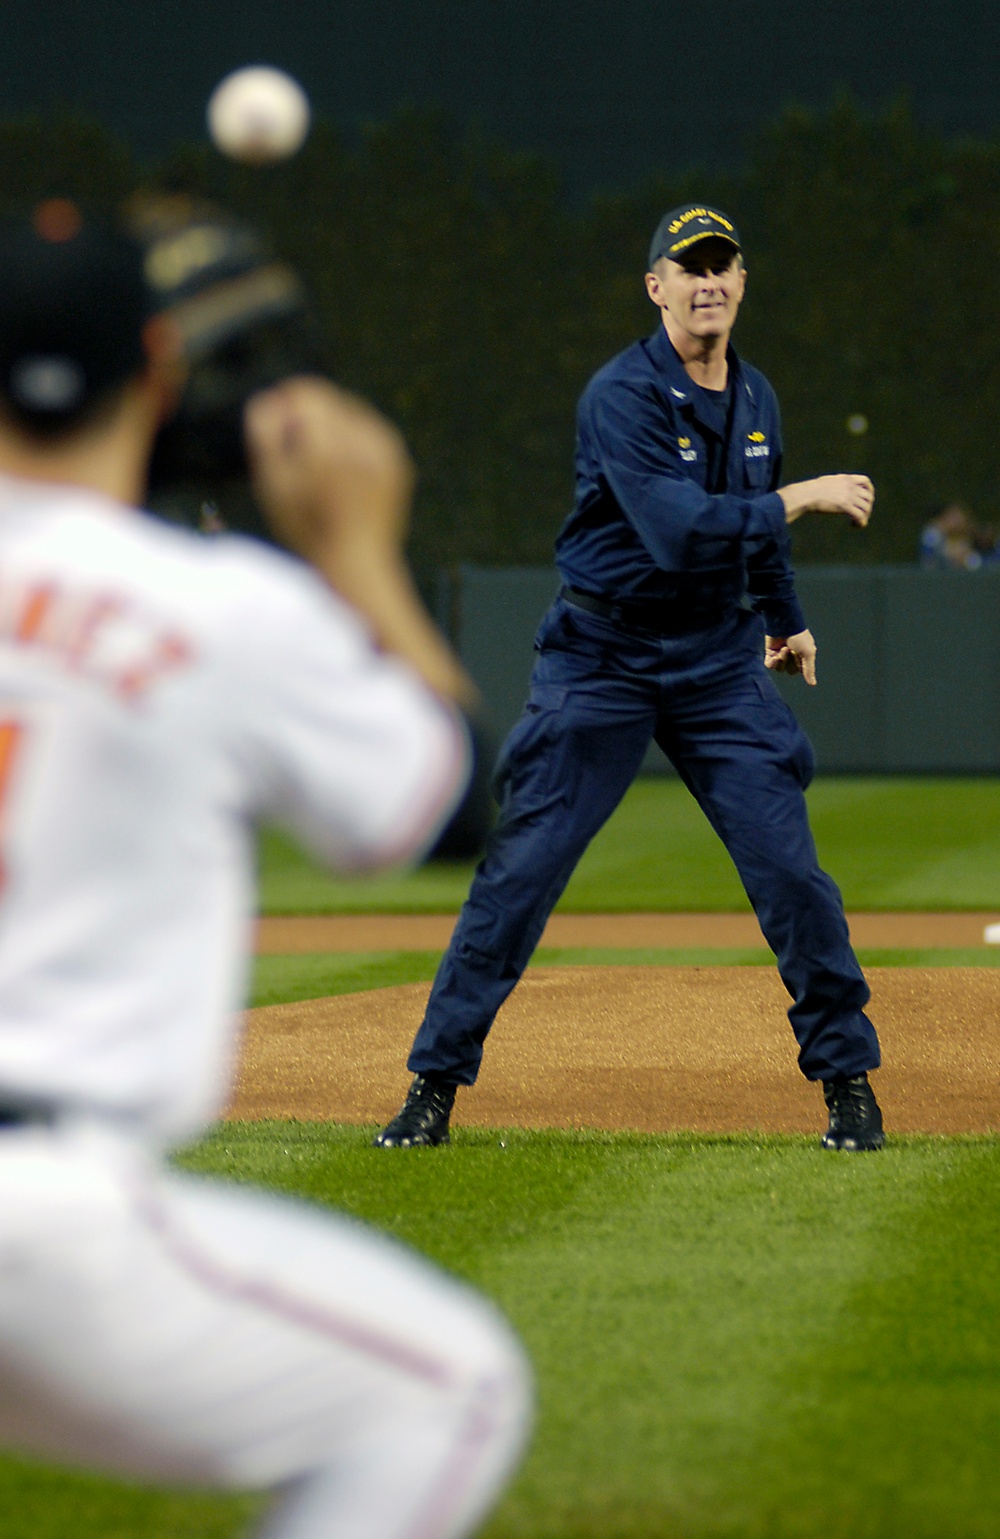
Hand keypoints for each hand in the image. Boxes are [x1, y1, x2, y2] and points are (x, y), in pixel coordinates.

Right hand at [245, 376, 476, 708]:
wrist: (356, 563)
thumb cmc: (305, 527)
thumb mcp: (272, 482)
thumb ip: (265, 431)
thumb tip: (272, 397)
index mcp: (327, 446)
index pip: (305, 393)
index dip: (285, 406)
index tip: (279, 431)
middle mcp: (361, 442)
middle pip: (328, 399)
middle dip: (309, 419)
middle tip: (300, 459)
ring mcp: (385, 449)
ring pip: (350, 412)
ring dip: (332, 429)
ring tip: (323, 471)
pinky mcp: (398, 458)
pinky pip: (369, 431)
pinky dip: (354, 443)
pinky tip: (345, 475)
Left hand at [765, 629, 816, 685]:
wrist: (785, 625)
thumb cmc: (799, 637)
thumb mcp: (808, 653)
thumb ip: (809, 670)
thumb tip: (813, 684)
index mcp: (802, 657)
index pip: (800, 671)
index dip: (799, 666)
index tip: (799, 656)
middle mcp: (791, 657)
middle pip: (790, 671)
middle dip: (790, 661)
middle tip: (791, 650)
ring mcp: (780, 655)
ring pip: (780, 669)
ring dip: (782, 659)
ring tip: (783, 648)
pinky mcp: (770, 653)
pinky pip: (770, 665)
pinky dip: (772, 662)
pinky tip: (775, 655)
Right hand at [778, 474, 873, 526]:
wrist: (807, 494)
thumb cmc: (811, 490)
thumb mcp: (827, 482)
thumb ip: (835, 484)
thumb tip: (832, 488)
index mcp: (846, 479)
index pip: (865, 482)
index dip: (869, 490)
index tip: (865, 499)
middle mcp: (850, 486)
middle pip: (868, 497)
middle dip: (867, 507)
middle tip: (860, 515)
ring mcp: (849, 496)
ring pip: (866, 508)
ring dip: (864, 516)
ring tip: (857, 522)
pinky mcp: (845, 506)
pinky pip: (860, 516)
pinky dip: (861, 522)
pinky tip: (854, 526)